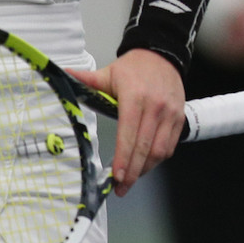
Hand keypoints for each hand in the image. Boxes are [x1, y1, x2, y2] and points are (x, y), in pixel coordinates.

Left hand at [75, 49, 185, 196]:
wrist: (162, 55)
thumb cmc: (134, 67)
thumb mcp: (108, 72)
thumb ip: (87, 80)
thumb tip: (64, 75)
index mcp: (134, 96)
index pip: (128, 133)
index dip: (123, 157)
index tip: (117, 176)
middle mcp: (155, 107)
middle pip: (145, 148)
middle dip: (133, 172)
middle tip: (121, 187)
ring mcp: (169, 114)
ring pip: (159, 150)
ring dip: (146, 168)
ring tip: (132, 179)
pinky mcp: (179, 118)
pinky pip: (170, 145)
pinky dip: (158, 159)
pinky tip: (146, 164)